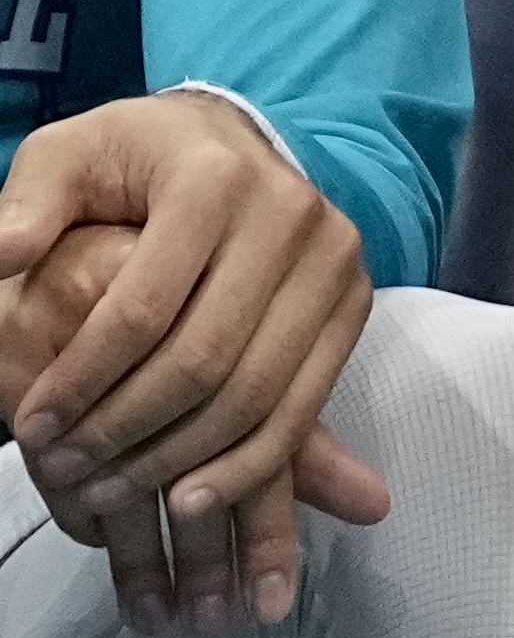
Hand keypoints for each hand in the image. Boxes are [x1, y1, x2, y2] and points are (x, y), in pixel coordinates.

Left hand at [0, 93, 386, 624]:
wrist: (234, 142)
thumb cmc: (138, 159)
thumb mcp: (68, 157)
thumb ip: (28, 207)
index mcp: (214, 179)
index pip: (143, 307)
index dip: (81, 380)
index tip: (27, 428)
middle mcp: (290, 216)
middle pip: (204, 360)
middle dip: (125, 430)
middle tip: (65, 469)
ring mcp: (334, 263)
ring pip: (257, 392)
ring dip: (181, 459)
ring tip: (113, 491)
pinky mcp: (356, 303)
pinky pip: (305, 404)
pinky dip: (250, 463)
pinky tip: (191, 495)